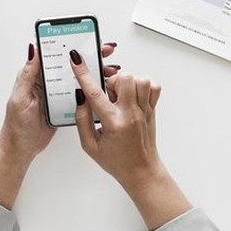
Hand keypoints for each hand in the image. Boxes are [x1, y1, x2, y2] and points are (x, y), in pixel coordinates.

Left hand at [0, 43, 120, 160]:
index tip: (83, 38)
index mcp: (36, 75)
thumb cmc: (17, 124)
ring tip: (109, 69)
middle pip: (71, 64)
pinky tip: (104, 86)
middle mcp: (48, 81)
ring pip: (79, 77)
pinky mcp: (66, 104)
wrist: (22, 148)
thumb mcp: (20, 97)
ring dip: (94, 72)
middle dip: (89, 55)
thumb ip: (27, 74)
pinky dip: (93, 89)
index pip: (54, 54)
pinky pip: (81, 93)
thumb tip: (32, 50)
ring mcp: (58, 93)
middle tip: (104, 50)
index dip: (69, 44)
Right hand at [70, 51, 190, 228]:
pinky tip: (133, 96)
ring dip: (128, 82)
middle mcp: (131, 114)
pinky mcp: (153, 109)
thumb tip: (80, 98)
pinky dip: (143, 85)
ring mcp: (145, 110)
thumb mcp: (90, 146)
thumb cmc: (116, 160)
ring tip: (121, 96)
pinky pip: (154, 86)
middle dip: (112, 81)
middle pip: (124, 79)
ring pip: (140, 79)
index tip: (76, 60)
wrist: (141, 171)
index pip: (95, 94)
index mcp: (113, 123)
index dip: (83, 74)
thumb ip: (82, 120)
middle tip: (108, 95)